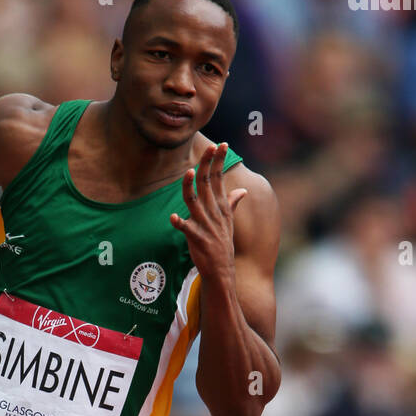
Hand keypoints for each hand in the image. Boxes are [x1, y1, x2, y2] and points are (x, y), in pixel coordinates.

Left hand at [170, 142, 247, 279]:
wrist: (222, 270)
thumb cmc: (222, 244)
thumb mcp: (229, 221)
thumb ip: (233, 203)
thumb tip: (242, 190)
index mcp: (221, 207)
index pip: (219, 179)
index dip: (218, 161)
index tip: (220, 144)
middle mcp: (214, 213)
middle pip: (207, 184)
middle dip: (207, 165)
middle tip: (208, 148)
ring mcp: (205, 225)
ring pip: (195, 202)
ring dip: (191, 188)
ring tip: (188, 173)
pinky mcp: (197, 239)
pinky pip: (186, 229)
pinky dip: (180, 223)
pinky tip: (173, 217)